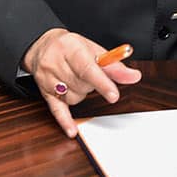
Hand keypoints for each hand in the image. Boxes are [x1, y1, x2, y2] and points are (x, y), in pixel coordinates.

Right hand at [22, 28, 141, 137]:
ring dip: (82, 94)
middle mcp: (56, 63)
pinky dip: (66, 121)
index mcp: (71, 48)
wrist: (43, 46)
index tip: (114, 95)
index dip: (102, 83)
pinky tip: (73, 130)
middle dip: (92, 84)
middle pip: (81, 85)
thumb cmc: (71, 47)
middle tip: (90, 74)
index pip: (87, 69)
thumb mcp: (93, 49)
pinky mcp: (45, 92)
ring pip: (73, 98)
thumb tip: (134, 76)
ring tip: (78, 80)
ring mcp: (48, 79)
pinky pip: (56, 110)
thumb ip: (113, 65)